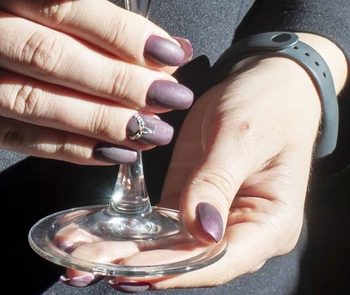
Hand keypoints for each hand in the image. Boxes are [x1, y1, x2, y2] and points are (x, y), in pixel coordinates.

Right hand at [0, 0, 193, 163]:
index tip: (168, 52)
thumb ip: (75, 14)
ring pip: (26, 101)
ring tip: (148, 132)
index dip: (118, 30)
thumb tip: (163, 46)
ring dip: (96, 121)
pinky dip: (65, 147)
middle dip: (116, 81)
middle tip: (168, 98)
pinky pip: (8, 136)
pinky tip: (107, 151)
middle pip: (43, 54)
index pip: (58, 2)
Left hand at [62, 35, 346, 289]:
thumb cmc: (267, 103)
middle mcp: (242, 231)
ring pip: (167, 246)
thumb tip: (202, 232)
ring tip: (80, 256)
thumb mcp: (240, 136)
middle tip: (85, 266)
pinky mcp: (190, 199)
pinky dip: (130, 229)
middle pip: (187, 260)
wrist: (269, 79)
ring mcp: (213, 217)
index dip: (172, 270)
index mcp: (270, 224)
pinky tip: (97, 233)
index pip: (217, 259)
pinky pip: (160, 223)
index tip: (128, 271)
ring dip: (124, 252)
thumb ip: (217, 182)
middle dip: (136, 267)